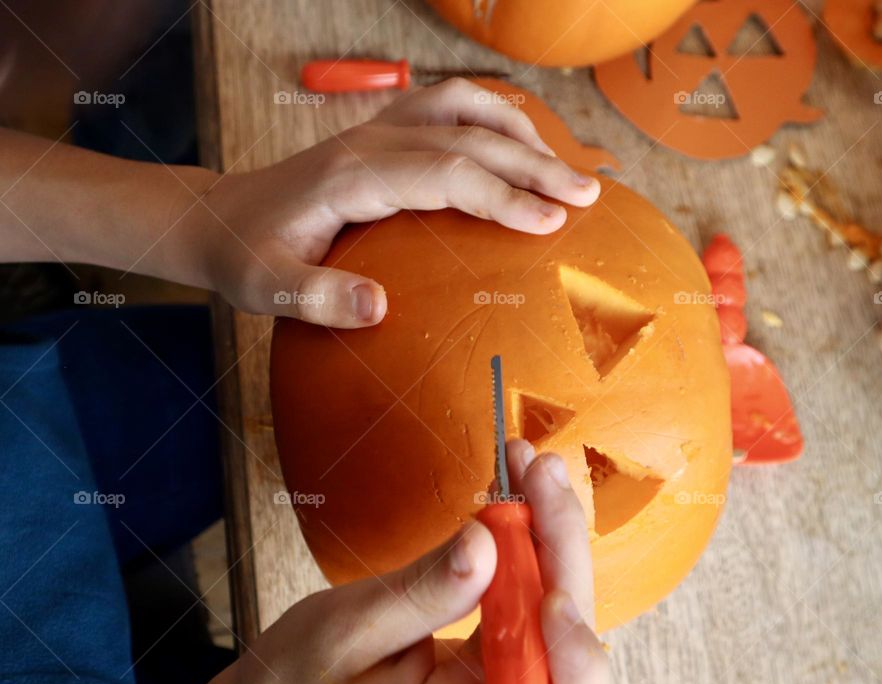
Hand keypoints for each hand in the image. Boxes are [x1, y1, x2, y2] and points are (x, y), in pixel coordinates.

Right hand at [136, 441, 608, 683]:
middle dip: (562, 550)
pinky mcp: (493, 653)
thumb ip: (422, 595)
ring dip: (551, 535)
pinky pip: (530, 598)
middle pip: (570, 645)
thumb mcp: (347, 633)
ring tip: (528, 470)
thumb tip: (488, 543)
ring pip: (559, 611)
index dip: (575, 663)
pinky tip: (517, 496)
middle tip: (536, 473)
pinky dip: (528, 543)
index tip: (552, 594)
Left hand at [193, 78, 600, 327]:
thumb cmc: (247, 256)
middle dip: (534, 164)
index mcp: (351, 176)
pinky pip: (448, 105)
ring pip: (463, 105)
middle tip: (588, 194)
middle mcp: (371, 141)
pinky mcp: (382, 132)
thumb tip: (380, 307)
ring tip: (563, 167)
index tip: (550, 221)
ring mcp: (378, 129)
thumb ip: (317, 298)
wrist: (219, 217)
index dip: (501, 194)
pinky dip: (492, 117)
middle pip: (469, 136)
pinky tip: (515, 146)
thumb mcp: (268, 288)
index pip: (445, 173)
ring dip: (518, 131)